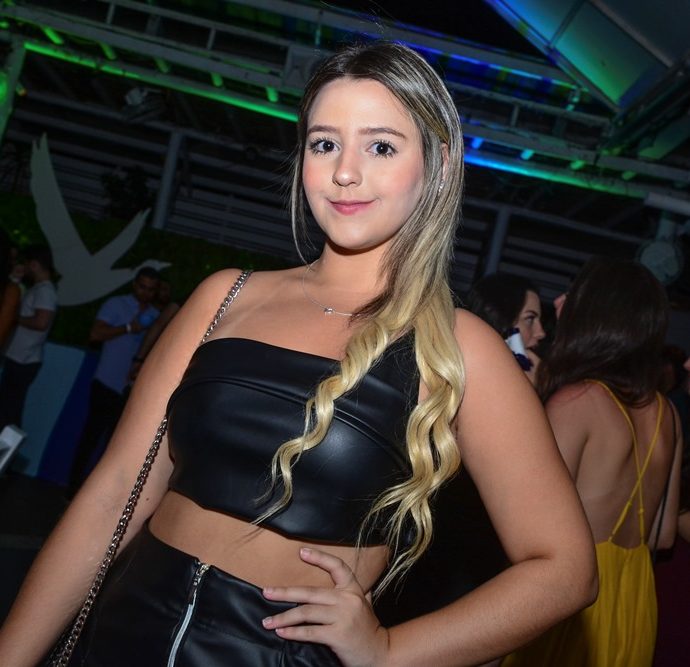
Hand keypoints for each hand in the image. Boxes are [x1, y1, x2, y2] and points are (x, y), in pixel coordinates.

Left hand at [262, 548, 389, 666]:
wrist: (382, 654)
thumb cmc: (367, 629)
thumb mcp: (363, 604)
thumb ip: (351, 592)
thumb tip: (338, 577)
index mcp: (353, 589)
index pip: (337, 566)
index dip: (319, 557)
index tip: (301, 552)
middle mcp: (348, 600)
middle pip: (310, 592)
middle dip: (285, 593)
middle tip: (266, 592)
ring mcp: (343, 617)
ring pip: (306, 613)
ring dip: (283, 617)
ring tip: (267, 621)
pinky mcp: (338, 635)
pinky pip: (310, 632)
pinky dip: (294, 632)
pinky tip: (281, 632)